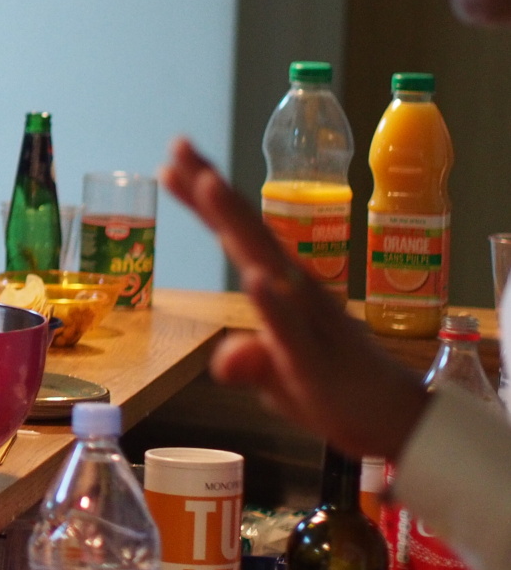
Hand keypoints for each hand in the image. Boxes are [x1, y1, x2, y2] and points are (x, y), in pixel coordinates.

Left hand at [160, 137, 427, 457]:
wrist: (397, 423)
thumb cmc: (334, 388)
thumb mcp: (280, 376)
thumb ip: (248, 359)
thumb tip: (226, 360)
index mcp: (279, 284)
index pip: (236, 232)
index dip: (204, 197)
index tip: (173, 155)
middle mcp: (294, 290)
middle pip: (246, 231)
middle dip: (212, 190)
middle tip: (179, 147)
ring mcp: (305, 322)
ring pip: (267, 263)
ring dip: (237, 224)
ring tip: (209, 186)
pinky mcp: (314, 363)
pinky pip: (290, 328)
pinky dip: (273, 302)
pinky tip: (256, 279)